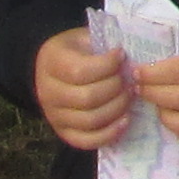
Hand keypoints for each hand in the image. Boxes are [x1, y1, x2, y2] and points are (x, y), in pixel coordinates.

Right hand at [35, 29, 134, 149]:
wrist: (55, 67)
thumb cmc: (78, 50)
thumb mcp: (85, 37)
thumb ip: (102, 44)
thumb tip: (128, 57)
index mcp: (51, 63)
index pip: (80, 72)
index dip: (107, 66)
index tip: (122, 56)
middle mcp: (47, 92)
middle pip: (87, 98)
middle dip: (116, 89)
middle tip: (130, 80)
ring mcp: (53, 115)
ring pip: (90, 121)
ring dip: (117, 109)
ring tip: (130, 96)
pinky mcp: (63, 133)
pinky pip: (86, 141)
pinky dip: (109, 134)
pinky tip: (125, 120)